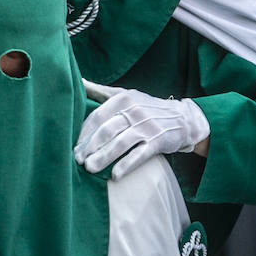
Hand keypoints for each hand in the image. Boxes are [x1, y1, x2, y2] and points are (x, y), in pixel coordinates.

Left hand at [74, 86, 209, 179]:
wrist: (182, 118)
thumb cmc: (146, 108)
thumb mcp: (125, 95)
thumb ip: (100, 91)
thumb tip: (76, 80)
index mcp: (123, 99)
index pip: (98, 116)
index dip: (84, 133)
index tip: (72, 146)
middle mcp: (134, 111)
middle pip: (107, 130)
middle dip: (90, 146)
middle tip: (77, 159)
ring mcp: (147, 127)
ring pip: (121, 143)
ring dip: (104, 156)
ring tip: (90, 168)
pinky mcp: (158, 142)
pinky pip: (139, 154)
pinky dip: (126, 165)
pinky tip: (115, 175)